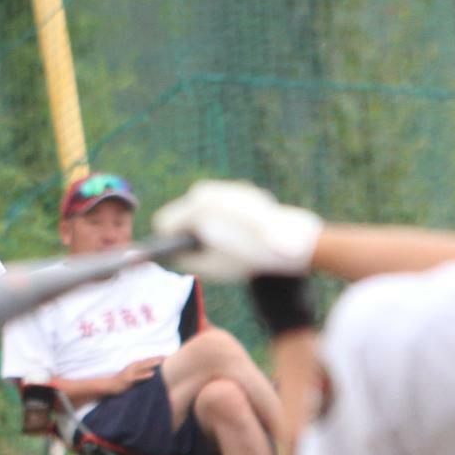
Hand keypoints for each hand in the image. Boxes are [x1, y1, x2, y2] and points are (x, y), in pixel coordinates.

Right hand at [112, 356, 164, 392]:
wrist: (110, 385)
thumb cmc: (122, 380)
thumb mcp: (131, 373)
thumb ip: (140, 371)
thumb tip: (151, 372)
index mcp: (134, 365)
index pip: (147, 360)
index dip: (156, 358)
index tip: (165, 356)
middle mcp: (133, 367)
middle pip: (146, 362)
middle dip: (156, 359)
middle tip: (166, 357)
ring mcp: (130, 373)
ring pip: (143, 367)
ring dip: (151, 364)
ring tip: (161, 362)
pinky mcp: (129, 380)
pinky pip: (138, 377)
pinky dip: (145, 375)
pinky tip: (152, 375)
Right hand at [157, 180, 322, 281]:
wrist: (290, 244)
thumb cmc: (246, 257)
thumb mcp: (208, 267)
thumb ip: (184, 258)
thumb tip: (177, 252)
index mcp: (195, 207)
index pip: (164, 222)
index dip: (169, 240)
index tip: (181, 251)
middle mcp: (209, 191)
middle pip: (184, 210)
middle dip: (191, 228)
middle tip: (209, 248)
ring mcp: (228, 188)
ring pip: (205, 205)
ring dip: (209, 221)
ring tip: (227, 241)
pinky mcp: (246, 190)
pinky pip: (224, 202)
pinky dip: (227, 215)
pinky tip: (240, 232)